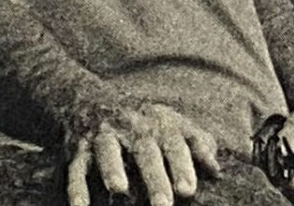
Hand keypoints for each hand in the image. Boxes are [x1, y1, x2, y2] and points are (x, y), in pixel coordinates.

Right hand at [64, 101, 221, 205]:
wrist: (86, 97)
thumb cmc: (140, 119)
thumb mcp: (169, 122)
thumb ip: (196, 142)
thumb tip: (216, 170)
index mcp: (158, 123)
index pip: (174, 144)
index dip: (182, 166)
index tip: (189, 190)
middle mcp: (130, 127)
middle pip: (144, 151)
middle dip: (154, 177)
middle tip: (164, 204)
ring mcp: (103, 136)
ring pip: (108, 151)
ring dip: (112, 169)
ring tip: (119, 188)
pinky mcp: (78, 149)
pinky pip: (76, 169)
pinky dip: (76, 189)